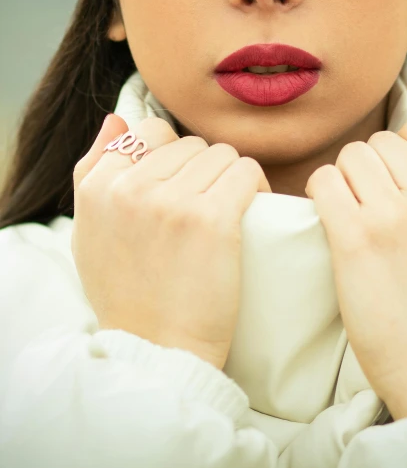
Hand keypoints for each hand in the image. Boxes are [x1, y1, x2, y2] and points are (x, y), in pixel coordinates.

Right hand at [72, 114, 270, 369]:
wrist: (158, 349)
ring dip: (230, 177)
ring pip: (221, 154)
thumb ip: (93, 171)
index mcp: (99, 187)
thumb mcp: (88, 232)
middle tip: (207, 203)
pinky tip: (251, 207)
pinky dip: (256, 185)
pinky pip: (246, 171)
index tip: (183, 182)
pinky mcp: (213, 220)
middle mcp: (132, 188)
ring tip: (228, 208)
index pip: (149, 132)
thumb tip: (117, 119)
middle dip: (202, 169)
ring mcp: (173, 202)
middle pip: (190, 144)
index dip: (172, 155)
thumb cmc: (125, 293)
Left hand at [305, 116, 406, 419]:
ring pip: (349, 157)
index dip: (398, 148)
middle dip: (365, 167)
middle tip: (364, 201)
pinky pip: (323, 182)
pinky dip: (319, 193)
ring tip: (347, 212)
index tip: (389, 175)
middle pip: (378, 143)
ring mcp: (393, 215)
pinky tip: (328, 217)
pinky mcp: (356, 237)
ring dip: (341, 179)